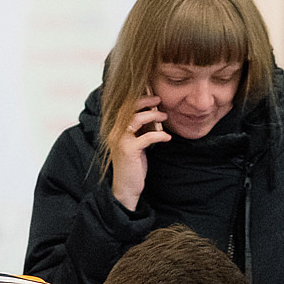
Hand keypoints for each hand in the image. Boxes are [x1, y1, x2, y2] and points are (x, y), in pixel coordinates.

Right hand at [110, 95, 169, 210]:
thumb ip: (141, 131)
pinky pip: (147, 137)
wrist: (126, 188)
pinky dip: (159, 135)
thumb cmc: (133, 166)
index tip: (152, 95)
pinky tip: (167, 138)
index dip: (138, 98)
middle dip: (145, 101)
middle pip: (129, 108)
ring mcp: (121, 141)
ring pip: (137, 119)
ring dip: (153, 115)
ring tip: (164, 117)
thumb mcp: (137, 144)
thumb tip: (154, 116)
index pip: (125, 107)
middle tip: (159, 99)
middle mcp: (115, 132)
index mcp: (116, 130)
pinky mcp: (129, 151)